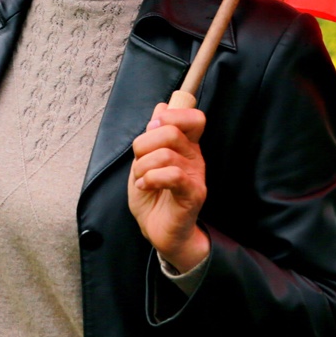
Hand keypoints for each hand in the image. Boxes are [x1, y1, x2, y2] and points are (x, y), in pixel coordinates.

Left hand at [129, 102, 208, 271]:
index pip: (193, 117)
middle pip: (171, 131)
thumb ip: (153, 135)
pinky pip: (172, 174)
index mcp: (186, 146)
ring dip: (143, 166)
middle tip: (139, 162)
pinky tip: (144, 186)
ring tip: (140, 179)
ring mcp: (196, 176)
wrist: (157, 230)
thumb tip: (161, 105)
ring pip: (166, 153)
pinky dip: (150, 178)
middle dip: (144, 144)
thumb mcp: (145, 160)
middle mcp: (195, 157)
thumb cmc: (152, 196)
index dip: (171, 115)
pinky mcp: (193, 194)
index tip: (152, 128)